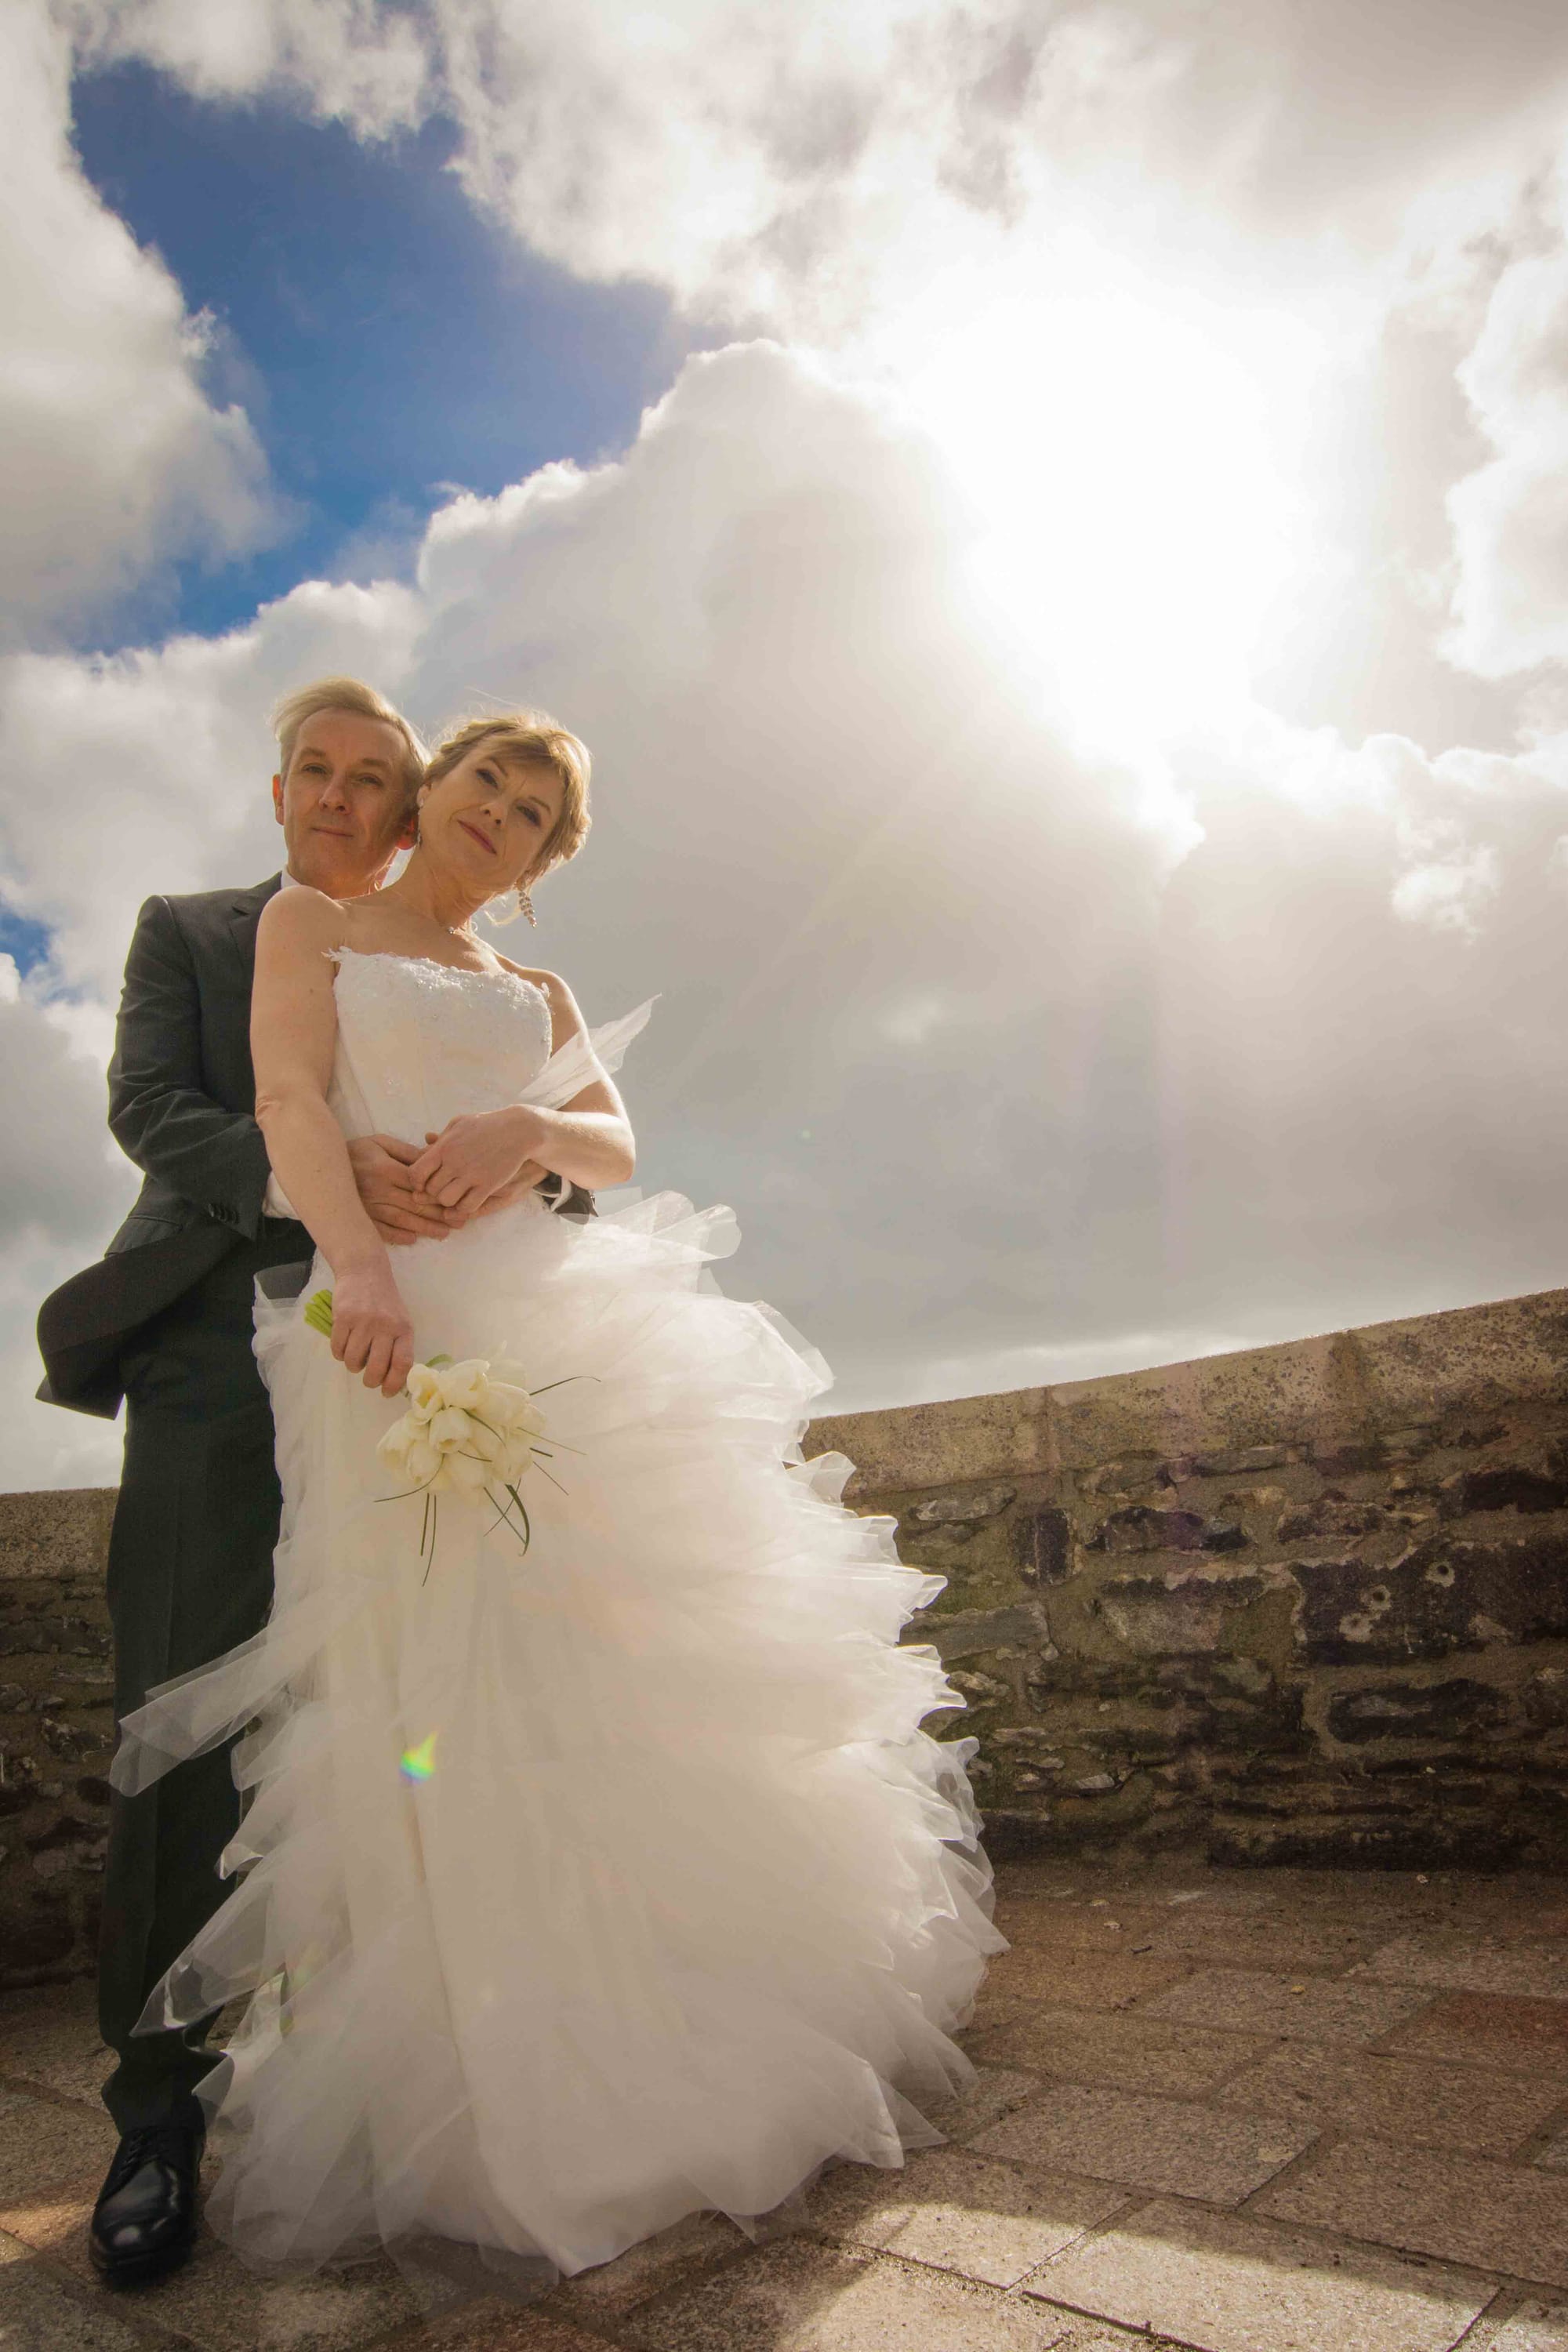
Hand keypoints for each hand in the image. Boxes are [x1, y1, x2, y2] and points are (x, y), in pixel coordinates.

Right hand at [329, 1254, 414, 1397]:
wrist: (364, 1271)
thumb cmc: (384, 1301)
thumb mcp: (400, 1320)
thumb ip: (399, 1346)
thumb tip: (393, 1379)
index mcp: (404, 1329)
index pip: (402, 1363)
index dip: (394, 1383)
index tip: (386, 1392)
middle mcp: (385, 1326)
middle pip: (377, 1368)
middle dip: (370, 1381)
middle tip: (368, 1380)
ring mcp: (363, 1322)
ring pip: (354, 1361)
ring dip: (353, 1366)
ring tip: (355, 1357)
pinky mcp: (343, 1318)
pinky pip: (338, 1349)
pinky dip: (339, 1353)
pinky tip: (344, 1345)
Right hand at [348, 1134, 459, 1247]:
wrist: (323, 1164)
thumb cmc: (357, 1152)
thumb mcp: (381, 1143)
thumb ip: (406, 1152)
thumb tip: (430, 1160)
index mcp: (386, 1169)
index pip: (418, 1185)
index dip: (439, 1194)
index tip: (457, 1200)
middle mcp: (378, 1190)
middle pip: (414, 1205)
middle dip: (439, 1215)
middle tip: (460, 1223)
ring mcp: (368, 1206)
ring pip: (401, 1220)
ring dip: (424, 1228)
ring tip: (444, 1233)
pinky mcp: (360, 1217)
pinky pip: (380, 1230)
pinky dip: (396, 1236)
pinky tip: (412, 1239)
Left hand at [409, 1108, 548, 1216]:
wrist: (518, 1130)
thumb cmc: (486, 1125)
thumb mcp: (460, 1124)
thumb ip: (442, 1137)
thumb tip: (425, 1141)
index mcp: (445, 1147)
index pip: (417, 1173)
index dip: (416, 1181)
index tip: (424, 1181)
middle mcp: (455, 1162)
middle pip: (431, 1189)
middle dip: (433, 1192)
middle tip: (443, 1187)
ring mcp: (472, 1175)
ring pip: (446, 1200)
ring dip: (448, 1201)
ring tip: (455, 1194)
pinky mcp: (488, 1185)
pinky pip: (467, 1207)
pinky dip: (464, 1208)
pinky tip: (467, 1200)